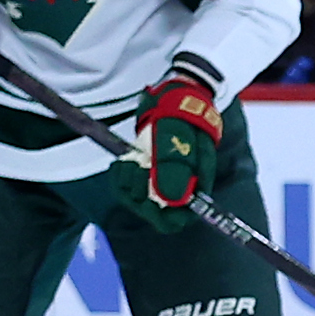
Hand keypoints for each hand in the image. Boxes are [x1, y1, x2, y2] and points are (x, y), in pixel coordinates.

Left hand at [132, 64, 223, 228]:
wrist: (174, 96)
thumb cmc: (182, 116)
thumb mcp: (178, 138)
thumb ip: (175, 167)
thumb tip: (169, 199)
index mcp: (194, 186)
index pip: (177, 219)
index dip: (161, 216)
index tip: (148, 200)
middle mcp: (177, 187)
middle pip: (154, 211)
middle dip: (140, 194)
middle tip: (137, 169)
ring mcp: (160, 179)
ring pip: (137, 199)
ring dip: (128, 183)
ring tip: (129, 162)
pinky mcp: (145, 170)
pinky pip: (126, 185)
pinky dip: (120, 176)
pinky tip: (121, 163)